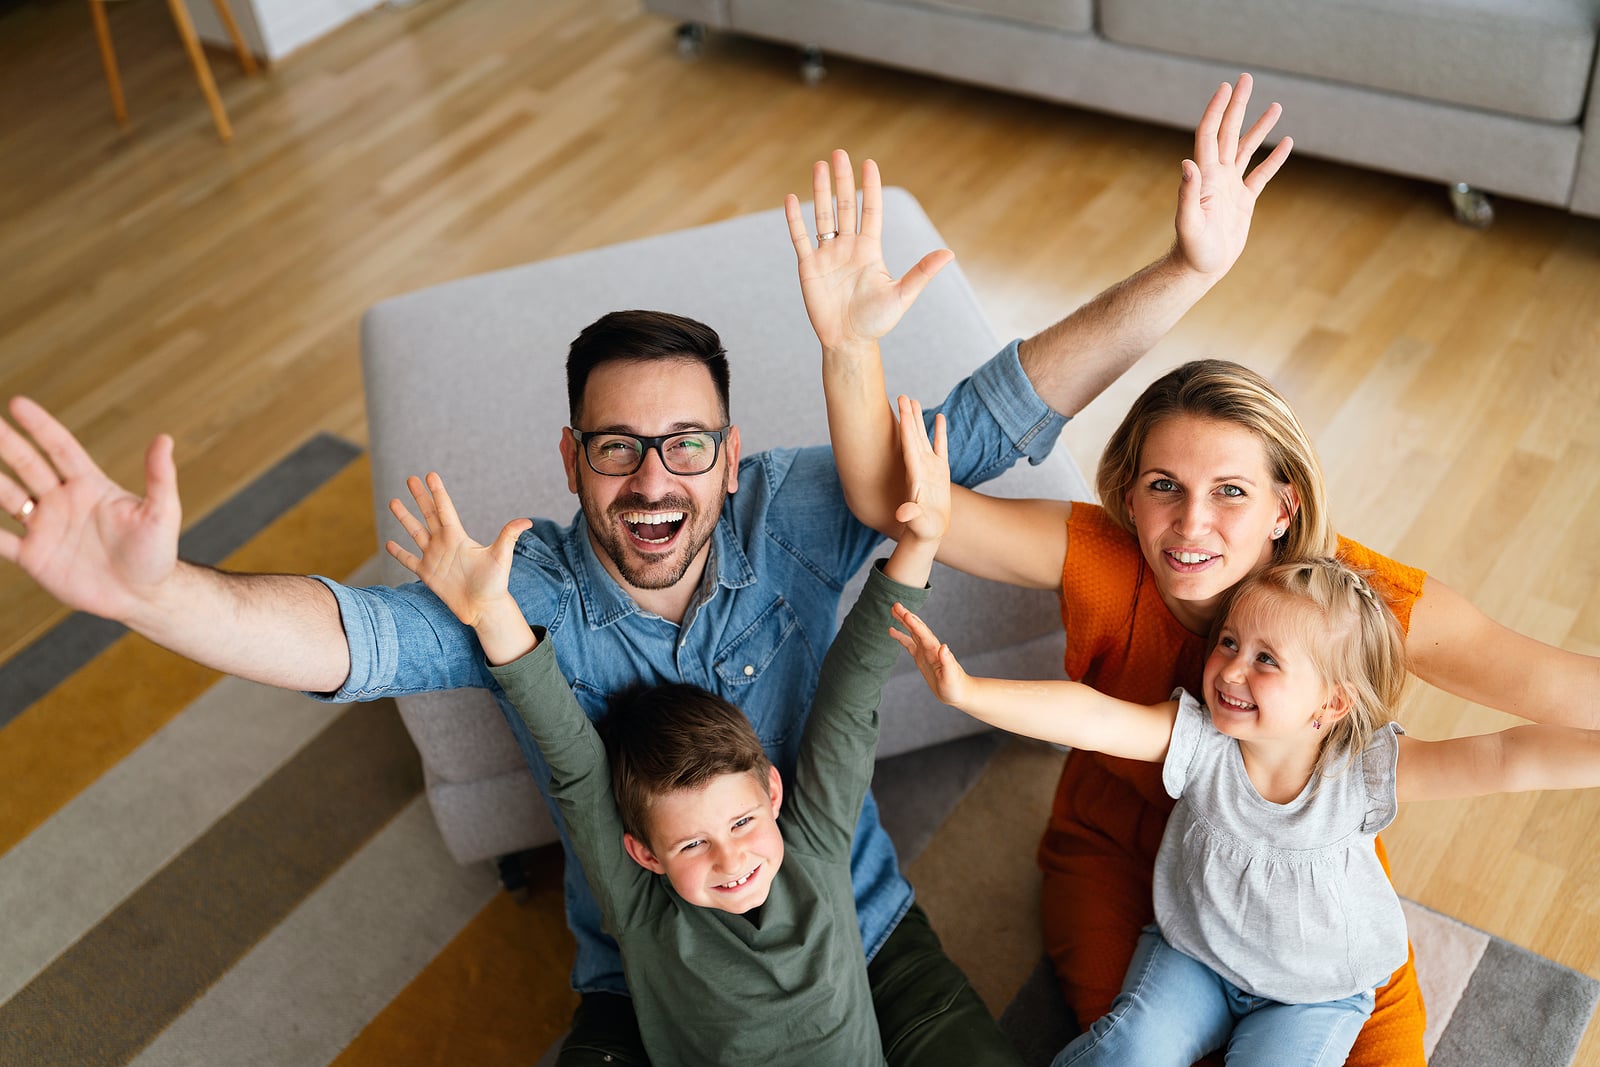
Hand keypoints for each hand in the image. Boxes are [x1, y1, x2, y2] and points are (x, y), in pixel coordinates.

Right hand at [0, 396, 181, 620]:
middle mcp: (62, 502)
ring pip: (6, 497)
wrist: (143, 597)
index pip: (60, 448)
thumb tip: (164, 439)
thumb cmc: (156, 554)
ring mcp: (45, 528)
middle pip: (27, 465)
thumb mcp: (161, 513)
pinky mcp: (34, 557)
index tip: (18, 403)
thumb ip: (159, 478)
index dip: (40, 426)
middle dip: (6, 443)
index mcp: (90, 486)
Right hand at [386, 472, 530, 627]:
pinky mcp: (427, 574)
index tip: (430, 475)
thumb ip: (508, 537)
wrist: (484, 608)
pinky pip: (409, 561)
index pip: (445, 509)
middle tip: (410, 478)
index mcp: (459, 537)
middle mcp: (444, 544)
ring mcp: (434, 558)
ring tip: (393, 501)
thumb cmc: (495, 584)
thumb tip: (527, 521)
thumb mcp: (501, 557)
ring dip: (404, 518)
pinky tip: (388, 543)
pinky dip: (399, 553)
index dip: (437, 493)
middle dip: (419, 497)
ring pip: (415, 533)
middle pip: (428, 515)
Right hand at [784, 149, 953, 348]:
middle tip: (839, 153)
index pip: (871, 211)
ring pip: (822, 216)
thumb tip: (948, 253)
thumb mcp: (902, 295)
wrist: (848, 342)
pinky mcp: (809, 267)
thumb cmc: (877, 321)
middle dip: (842, 180)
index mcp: (870, 250)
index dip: (870, 187)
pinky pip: (800, 238)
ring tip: (819, 166)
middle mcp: (848, 248)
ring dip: (821, 191)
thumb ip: (921, 272)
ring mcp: (827, 256)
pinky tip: (791, 198)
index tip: (869, 163)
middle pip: (845, 207)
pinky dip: (795, 219)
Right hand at [889, 602, 971, 705]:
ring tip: (893, 610)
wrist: (958, 692)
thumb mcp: (951, 676)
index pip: (923, 634)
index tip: (905, 613)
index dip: (914, 624)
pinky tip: (892, 631)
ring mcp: (925, 651)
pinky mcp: (921, 658)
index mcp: (935, 650)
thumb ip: (947, 661)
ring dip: (903, 621)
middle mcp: (930, 647)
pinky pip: (909, 643)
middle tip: (896, 605)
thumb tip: (944, 647)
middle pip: (917, 628)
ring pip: (912, 632)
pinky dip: (901, 636)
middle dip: (907, 616)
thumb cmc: (955, 686)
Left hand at [892, 396, 949, 545]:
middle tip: (902, 395)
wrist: (929, 533)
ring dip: (918, 420)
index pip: (909, 447)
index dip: (906, 428)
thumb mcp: (918, 523)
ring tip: (913, 399)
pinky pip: (941, 447)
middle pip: (912, 437)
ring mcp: (930, 468)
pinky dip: (940, 432)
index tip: (901, 410)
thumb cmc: (923, 529)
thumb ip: (911, 515)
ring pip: (924, 438)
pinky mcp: (941, 471)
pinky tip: (940, 417)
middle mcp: (919, 467)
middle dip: (907, 416)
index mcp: (915, 475)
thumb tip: (902, 514)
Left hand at [1174, 73, 1292, 277]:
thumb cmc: (1192, 250)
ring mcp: (1231, 187)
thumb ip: (1188, 193)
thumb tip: (1187, 164)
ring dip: (1259, 127)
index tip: (1226, 87)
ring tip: (1275, 105)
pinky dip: (1273, 159)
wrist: (1200, 269)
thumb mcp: (1189, 222)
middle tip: (1246, 78)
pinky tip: (1286, 142)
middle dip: (1238, 105)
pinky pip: (1261, 174)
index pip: (1210, 134)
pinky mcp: (1243, 201)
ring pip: (1246, 149)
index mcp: (1206, 176)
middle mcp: (1217, 176)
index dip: (1217, 110)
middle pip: (1228, 132)